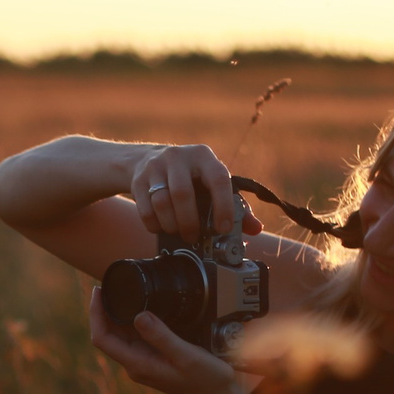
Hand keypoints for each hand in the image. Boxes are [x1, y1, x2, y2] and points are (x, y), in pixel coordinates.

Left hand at [88, 285, 244, 393]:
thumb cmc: (206, 380)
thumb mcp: (186, 355)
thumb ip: (162, 337)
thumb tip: (139, 316)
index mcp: (138, 364)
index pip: (102, 339)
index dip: (95, 314)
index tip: (99, 291)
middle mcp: (136, 364)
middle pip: (107, 335)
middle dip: (103, 310)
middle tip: (108, 283)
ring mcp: (143, 361)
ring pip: (120, 335)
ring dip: (116, 313)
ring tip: (119, 289)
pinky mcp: (153, 358)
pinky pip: (135, 336)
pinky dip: (131, 319)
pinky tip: (138, 305)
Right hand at [128, 143, 258, 245]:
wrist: (148, 159)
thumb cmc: (190, 176)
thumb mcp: (212, 182)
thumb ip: (235, 205)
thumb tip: (256, 229)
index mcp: (203, 156)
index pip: (217, 178)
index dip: (222, 205)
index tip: (222, 228)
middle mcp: (178, 157)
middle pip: (182, 194)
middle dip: (189, 222)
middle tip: (194, 237)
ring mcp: (155, 166)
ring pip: (161, 202)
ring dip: (171, 225)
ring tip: (178, 232)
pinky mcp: (138, 179)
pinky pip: (145, 208)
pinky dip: (154, 224)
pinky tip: (161, 227)